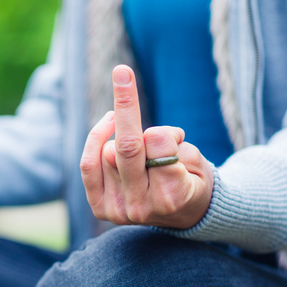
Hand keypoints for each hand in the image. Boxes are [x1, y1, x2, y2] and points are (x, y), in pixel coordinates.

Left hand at [79, 65, 213, 228]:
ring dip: (123, 138)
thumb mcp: (196, 160)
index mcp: (172, 196)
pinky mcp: (101, 208)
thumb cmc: (192, 178)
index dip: (167, 132)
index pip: (159, 143)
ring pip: (109, 151)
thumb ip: (172, 146)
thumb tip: (143, 135)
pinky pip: (89, 164)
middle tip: (122, 71)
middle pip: (128, 146)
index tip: (176, 136)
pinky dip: (96, 140)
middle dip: (125, 104)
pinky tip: (108, 124)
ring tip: (142, 149)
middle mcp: (142, 207)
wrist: (184, 214)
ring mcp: (118, 210)